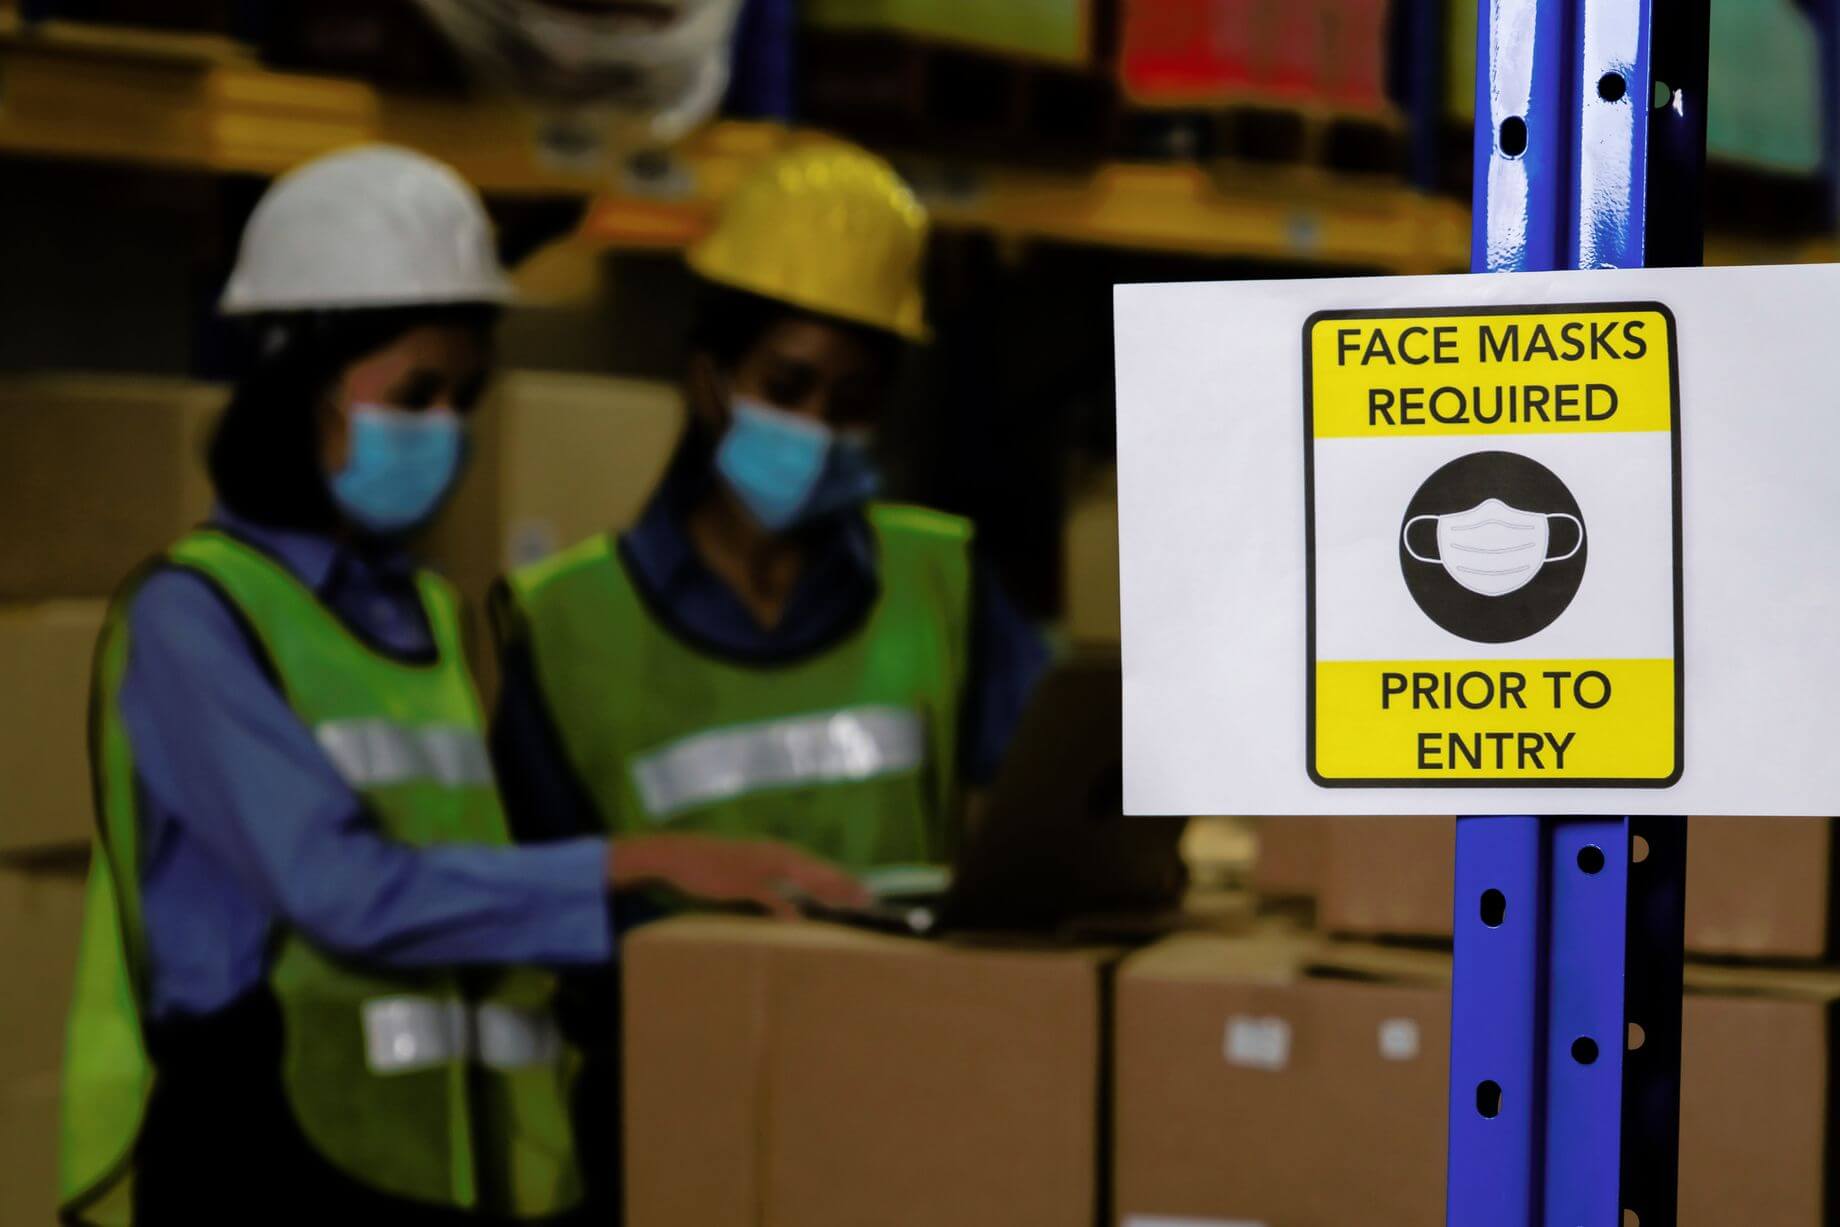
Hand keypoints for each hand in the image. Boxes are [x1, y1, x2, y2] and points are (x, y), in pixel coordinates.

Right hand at [607, 834, 871, 918]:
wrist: (680, 855)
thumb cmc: (713, 864)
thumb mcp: (746, 873)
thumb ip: (770, 888)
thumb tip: (788, 909)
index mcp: (775, 852)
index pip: (816, 866)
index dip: (841, 878)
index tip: (863, 891)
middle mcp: (773, 855)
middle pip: (816, 870)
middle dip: (843, 884)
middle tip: (868, 899)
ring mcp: (759, 867)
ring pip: (800, 877)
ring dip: (825, 890)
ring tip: (847, 904)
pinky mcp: (741, 881)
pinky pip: (767, 895)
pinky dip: (783, 907)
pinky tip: (798, 921)